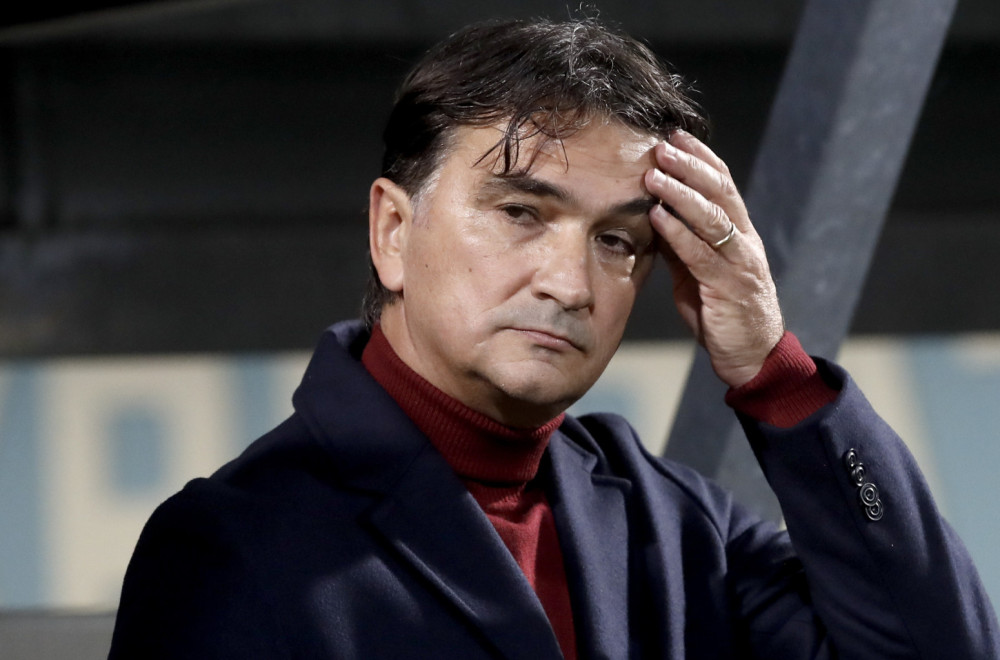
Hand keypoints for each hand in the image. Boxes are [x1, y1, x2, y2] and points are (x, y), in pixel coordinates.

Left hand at [643, 131, 783, 387]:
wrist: (752, 356)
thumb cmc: (722, 312)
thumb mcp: (697, 273)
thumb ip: (682, 245)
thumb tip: (654, 217)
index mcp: (739, 234)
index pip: (723, 184)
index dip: (701, 157)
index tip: (675, 135)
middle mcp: (744, 242)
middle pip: (720, 191)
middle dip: (690, 165)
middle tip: (661, 145)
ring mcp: (739, 263)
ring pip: (712, 217)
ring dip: (681, 193)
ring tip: (654, 175)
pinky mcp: (729, 287)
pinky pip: (702, 254)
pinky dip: (679, 233)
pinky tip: (658, 217)